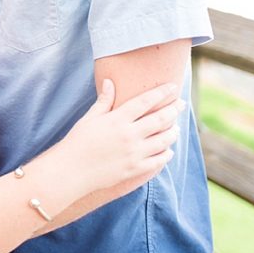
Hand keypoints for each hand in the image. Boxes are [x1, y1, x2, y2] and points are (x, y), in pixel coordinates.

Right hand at [61, 80, 183, 193]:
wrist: (71, 170)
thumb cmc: (77, 141)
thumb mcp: (89, 118)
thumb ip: (104, 101)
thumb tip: (110, 82)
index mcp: (117, 119)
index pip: (145, 101)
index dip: (161, 93)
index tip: (173, 87)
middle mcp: (129, 135)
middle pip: (160, 119)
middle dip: (174, 109)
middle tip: (182, 103)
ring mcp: (134, 153)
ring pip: (163, 140)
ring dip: (172, 132)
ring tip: (176, 127)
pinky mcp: (135, 169)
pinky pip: (158, 160)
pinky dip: (166, 154)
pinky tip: (168, 150)